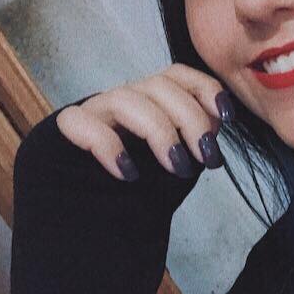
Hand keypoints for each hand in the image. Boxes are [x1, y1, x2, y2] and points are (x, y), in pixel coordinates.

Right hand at [55, 63, 233, 181]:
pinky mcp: (67, 130)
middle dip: (191, 119)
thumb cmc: (139, 186)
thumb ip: (195, 138)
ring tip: (177, 167)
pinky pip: (82, 122)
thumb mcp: (177, 161)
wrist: (90, 219)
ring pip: (127, 100)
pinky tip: (128, 173)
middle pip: (159, 86)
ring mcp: (95, 111)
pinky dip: (109, 146)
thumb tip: (216, 121)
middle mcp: (126, 98)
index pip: (179, 75)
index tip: (226, 116)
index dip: (205, 88)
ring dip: (159, 132)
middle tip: (206, 157)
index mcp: (152, 100)